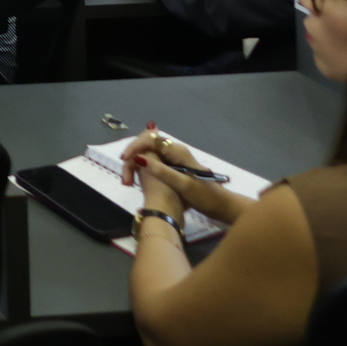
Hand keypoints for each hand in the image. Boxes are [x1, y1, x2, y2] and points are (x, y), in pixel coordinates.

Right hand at [123, 133, 244, 224]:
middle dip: (132, 157)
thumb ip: (161, 171)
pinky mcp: (171, 169)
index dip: (135, 147)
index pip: (150, 139)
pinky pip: (150, 162)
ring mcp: (172, 160)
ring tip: (128, 182)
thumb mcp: (183, 185)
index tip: (125, 160)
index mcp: (177, 151)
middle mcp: (173, 152)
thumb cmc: (205, 195)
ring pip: (146, 154)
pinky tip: (136, 181)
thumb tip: (139, 159)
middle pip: (145, 144)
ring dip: (134, 164)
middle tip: (125, 177)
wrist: (221, 206)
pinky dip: (140, 170)